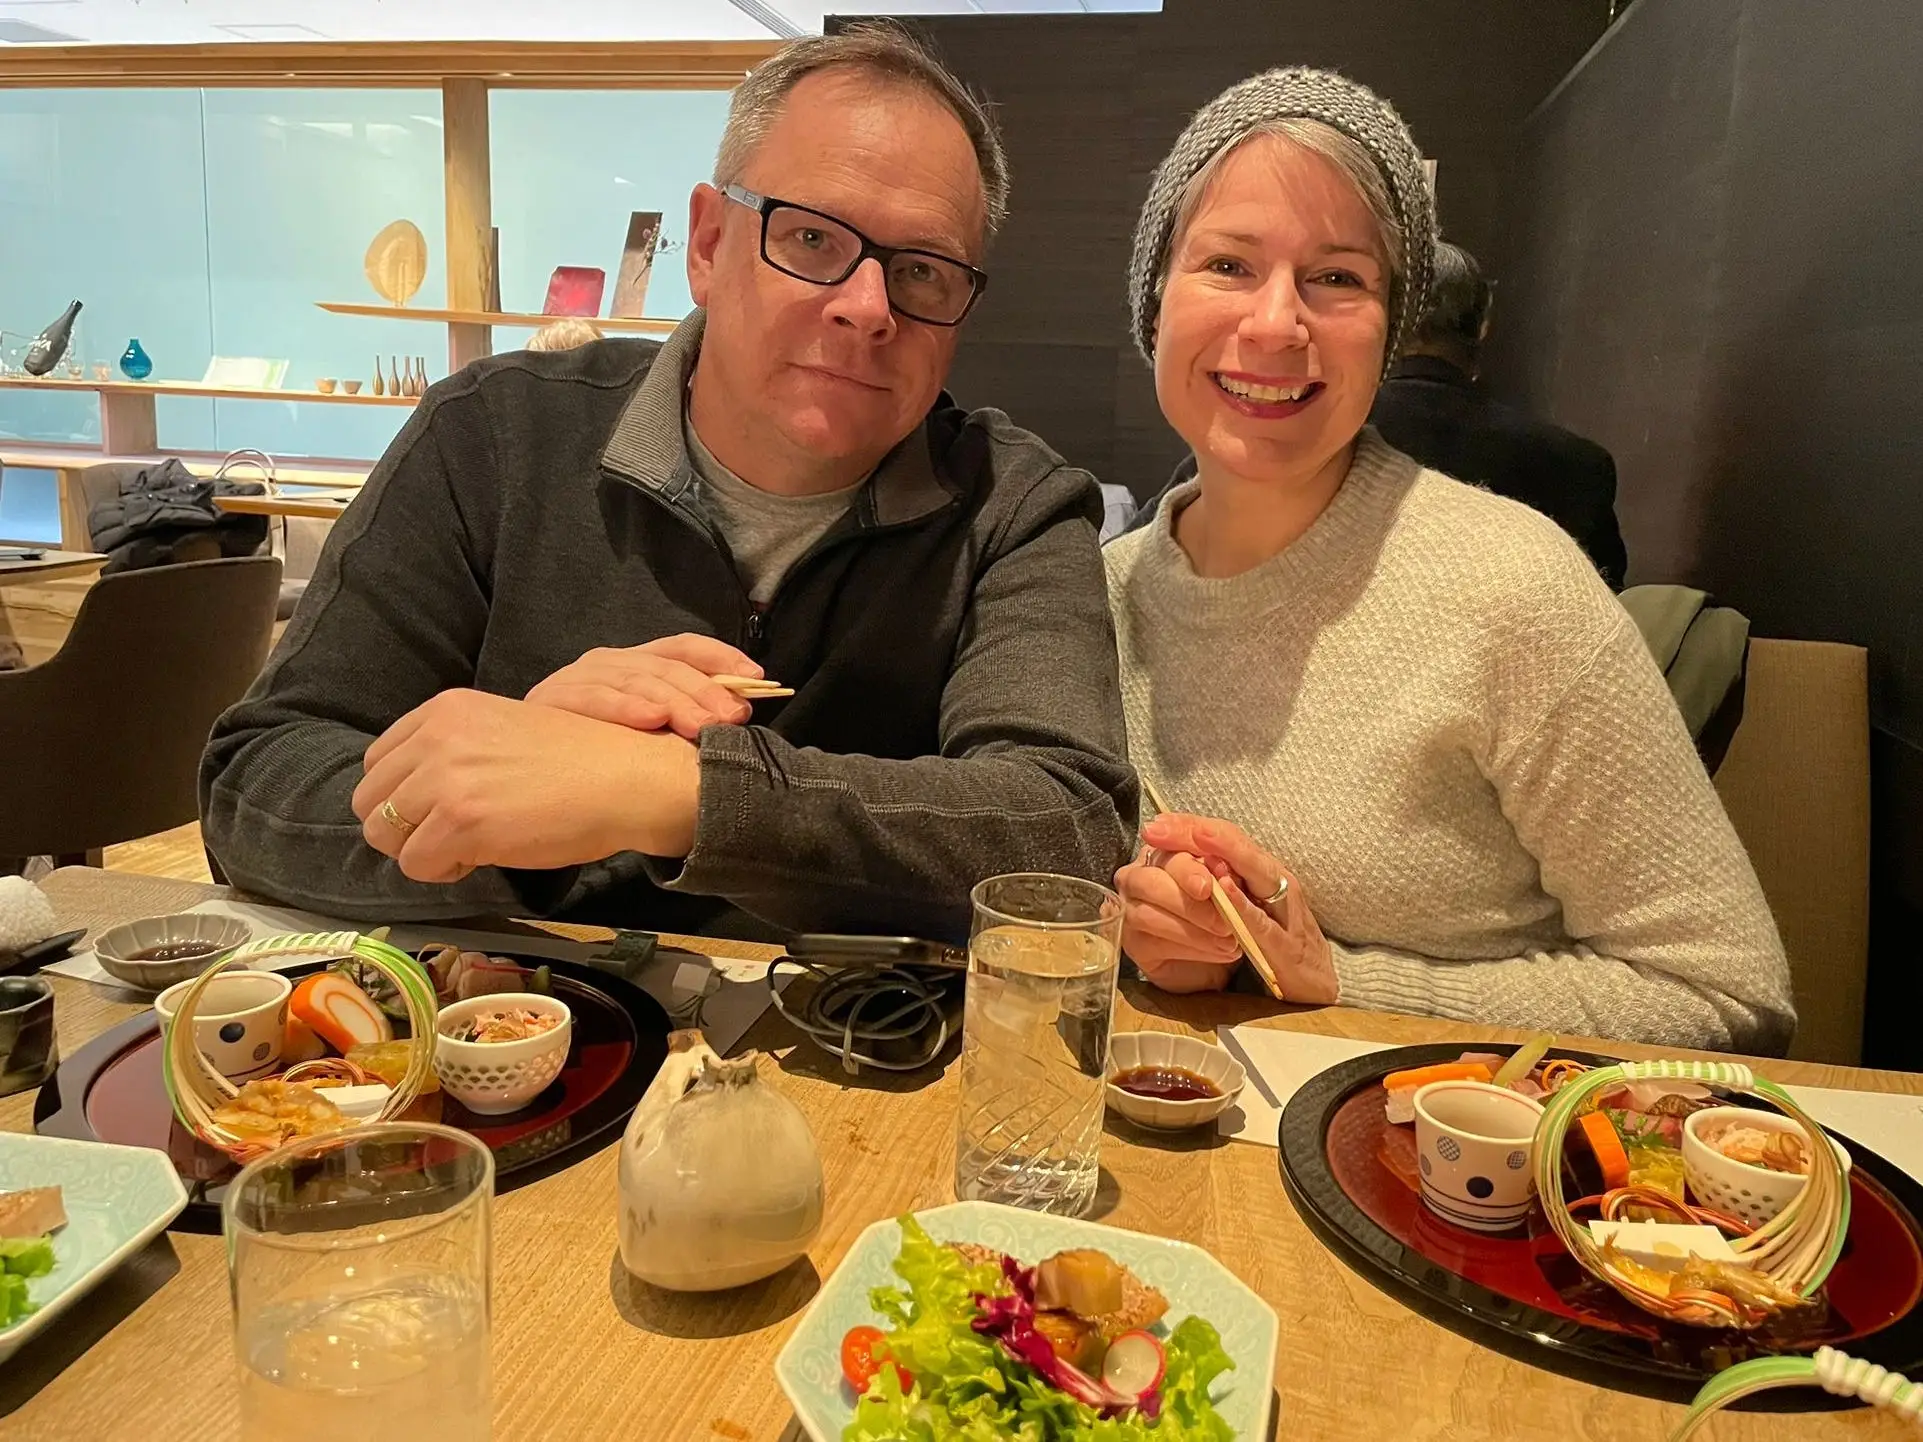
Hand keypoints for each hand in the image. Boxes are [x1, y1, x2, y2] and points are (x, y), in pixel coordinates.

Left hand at [351, 689, 700, 882]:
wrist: (626, 778)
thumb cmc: (581, 760)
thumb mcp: (504, 730)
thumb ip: (455, 749)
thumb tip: (417, 795)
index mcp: (444, 711)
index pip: (378, 762)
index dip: (403, 796)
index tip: (441, 810)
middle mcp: (436, 738)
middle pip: (371, 799)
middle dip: (404, 827)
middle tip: (450, 837)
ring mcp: (444, 779)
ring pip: (385, 835)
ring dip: (421, 850)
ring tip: (467, 847)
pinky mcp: (459, 821)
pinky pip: (416, 864)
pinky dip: (443, 871)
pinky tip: (482, 857)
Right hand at [524, 634, 760, 740]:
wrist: (527, 773)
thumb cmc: (597, 755)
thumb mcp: (647, 733)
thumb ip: (684, 719)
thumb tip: (739, 716)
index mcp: (635, 664)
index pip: (682, 647)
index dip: (721, 657)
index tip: (756, 678)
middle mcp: (609, 662)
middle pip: (664, 666)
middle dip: (704, 690)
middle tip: (732, 718)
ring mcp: (580, 677)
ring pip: (635, 679)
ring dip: (673, 701)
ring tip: (702, 723)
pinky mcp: (552, 699)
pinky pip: (593, 698)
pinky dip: (625, 707)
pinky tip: (651, 719)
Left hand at [1114, 812, 1336, 1003]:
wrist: (1317, 984)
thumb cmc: (1278, 942)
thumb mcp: (1249, 907)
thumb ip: (1225, 882)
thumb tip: (1186, 859)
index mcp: (1265, 872)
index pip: (1228, 837)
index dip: (1191, 825)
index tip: (1156, 821)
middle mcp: (1278, 882)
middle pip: (1238, 845)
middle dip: (1196, 831)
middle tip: (1157, 827)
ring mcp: (1286, 910)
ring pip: (1256, 872)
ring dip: (1224, 852)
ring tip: (1194, 837)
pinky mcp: (1287, 945)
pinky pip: (1264, 920)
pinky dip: (1244, 903)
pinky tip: (1224, 889)